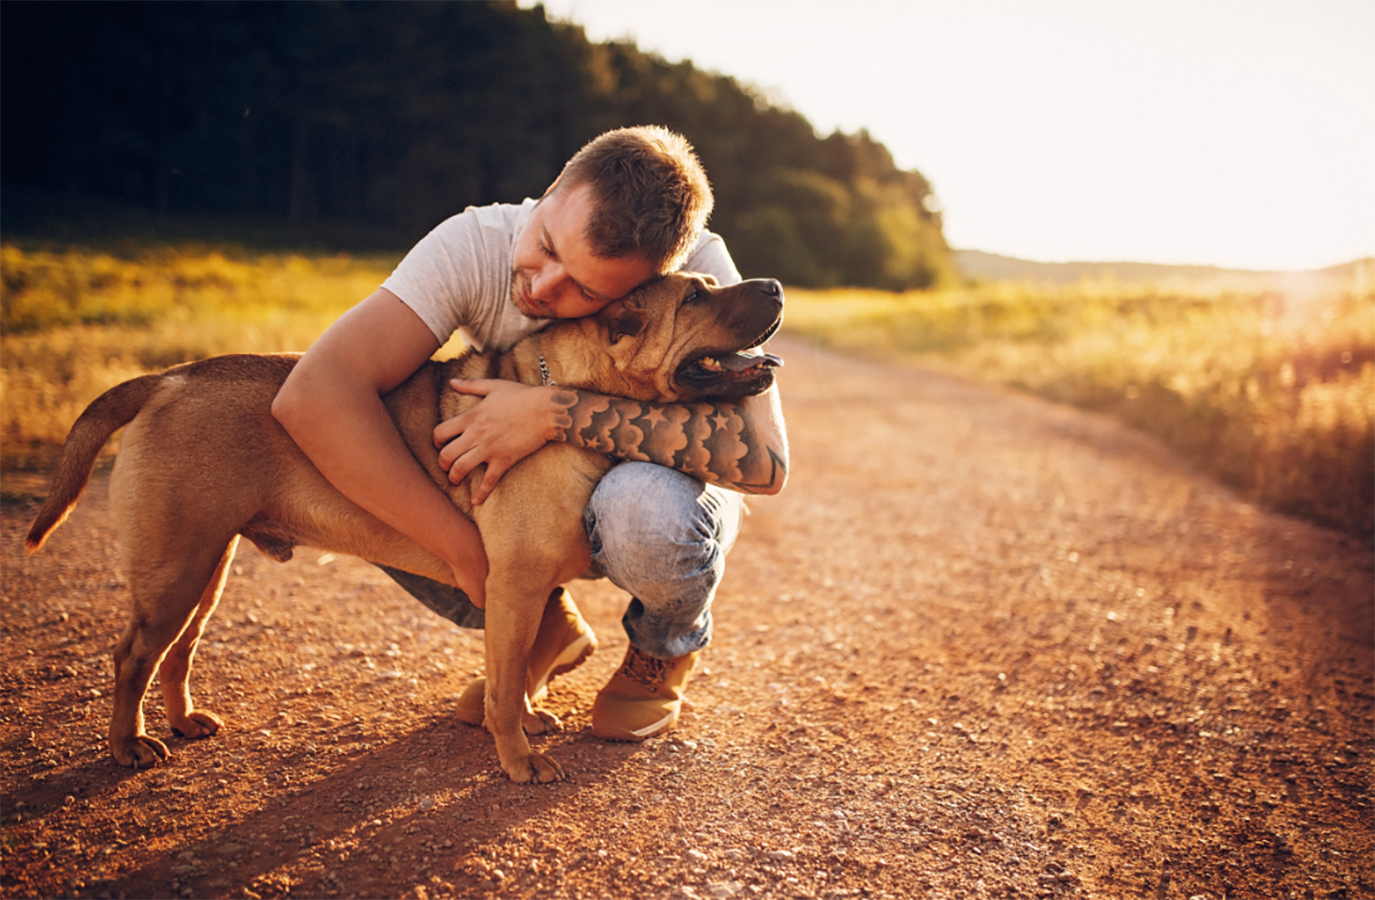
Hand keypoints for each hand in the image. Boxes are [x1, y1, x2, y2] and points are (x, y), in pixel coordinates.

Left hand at [434, 379, 561, 503]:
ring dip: (454, 477)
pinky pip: (488, 481)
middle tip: (445, 466)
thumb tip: (452, 381)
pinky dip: (480, 494)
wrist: (546, 410)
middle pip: (446, 455)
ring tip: (455, 480)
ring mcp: (489, 449)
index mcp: (471, 417)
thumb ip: (470, 385)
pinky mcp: (504, 461)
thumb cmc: (522, 395)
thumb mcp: (494, 386)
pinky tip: (476, 501)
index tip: (440, 445)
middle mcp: (475, 435)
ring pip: (461, 469)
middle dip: (442, 463)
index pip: (440, 433)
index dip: (436, 441)